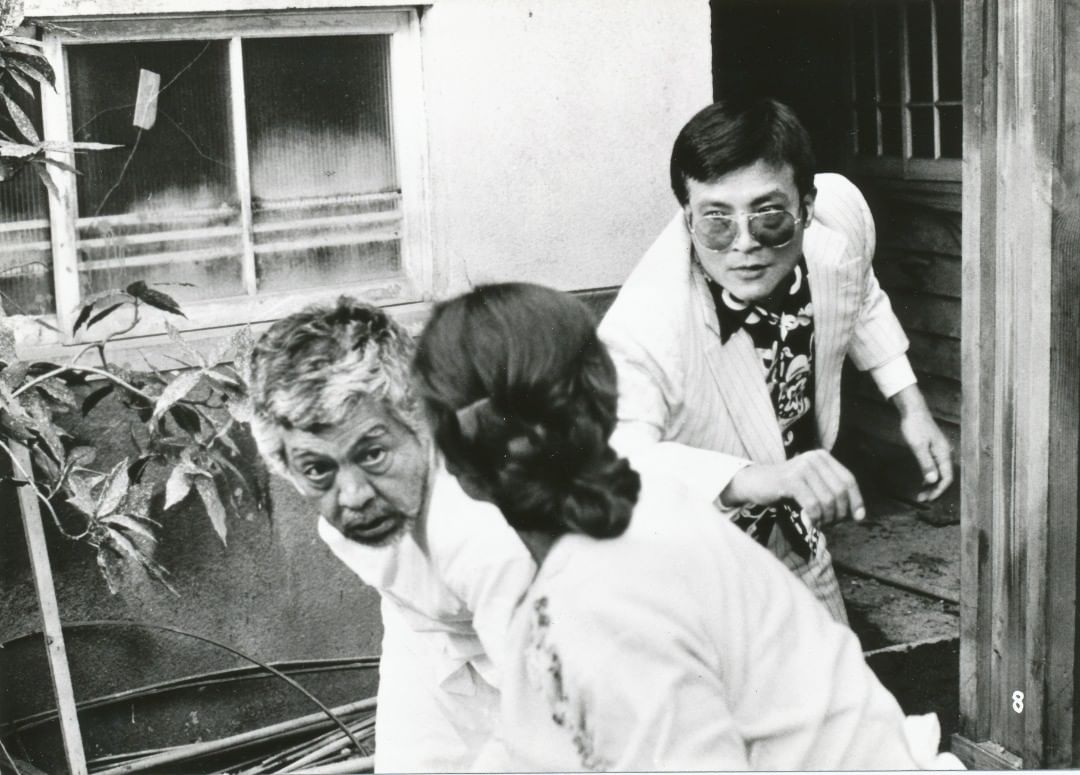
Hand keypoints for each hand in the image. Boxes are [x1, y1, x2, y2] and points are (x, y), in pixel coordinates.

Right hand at [721, 450, 865, 525]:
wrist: (755, 483)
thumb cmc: (786, 489)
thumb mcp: (812, 487)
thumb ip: (832, 494)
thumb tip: (858, 515)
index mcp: (822, 457)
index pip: (848, 480)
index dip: (856, 500)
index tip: (858, 518)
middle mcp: (814, 458)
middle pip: (840, 491)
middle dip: (839, 513)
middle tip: (830, 524)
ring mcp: (802, 467)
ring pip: (828, 500)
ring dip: (826, 518)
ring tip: (818, 524)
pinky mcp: (791, 480)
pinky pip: (813, 505)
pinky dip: (814, 518)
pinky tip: (810, 522)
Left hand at [891, 385, 953, 502]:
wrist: (913, 410)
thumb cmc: (914, 426)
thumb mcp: (918, 446)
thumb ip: (926, 464)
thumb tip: (933, 481)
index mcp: (944, 453)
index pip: (947, 478)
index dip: (939, 490)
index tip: (929, 499)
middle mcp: (945, 453)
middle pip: (945, 477)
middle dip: (935, 490)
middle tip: (923, 499)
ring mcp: (941, 451)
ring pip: (940, 472)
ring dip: (932, 484)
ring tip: (922, 493)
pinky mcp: (935, 449)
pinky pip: (936, 467)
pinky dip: (930, 476)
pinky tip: (923, 481)